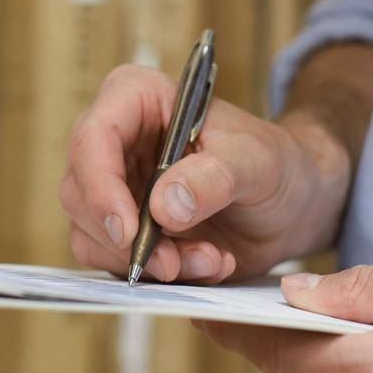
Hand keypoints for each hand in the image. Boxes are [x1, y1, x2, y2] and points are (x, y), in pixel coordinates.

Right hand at [60, 64, 351, 283]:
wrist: (292, 203)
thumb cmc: (275, 164)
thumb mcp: (258, 163)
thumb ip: (214, 178)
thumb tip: (163, 206)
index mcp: (138, 98)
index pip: (94, 135)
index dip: (100, 185)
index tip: (130, 230)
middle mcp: (116, 141)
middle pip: (80, 192)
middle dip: (126, 238)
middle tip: (176, 262)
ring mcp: (115, 187)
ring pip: (91, 234)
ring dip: (148, 261)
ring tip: (210, 260)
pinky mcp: (124, 229)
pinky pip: (115, 262)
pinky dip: (157, 274)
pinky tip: (205, 264)